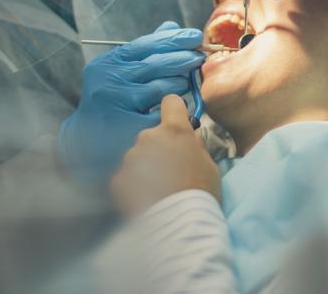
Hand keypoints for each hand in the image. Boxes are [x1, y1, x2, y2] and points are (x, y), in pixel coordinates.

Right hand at [57, 21, 204, 184]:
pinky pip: (162, 114)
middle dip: (183, 58)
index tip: (195, 35)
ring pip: (163, 89)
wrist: (90, 140)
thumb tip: (171, 26)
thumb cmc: (114, 98)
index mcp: (109, 62)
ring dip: (180, 84)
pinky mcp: (127, 127)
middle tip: (199, 57)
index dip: (174, 39)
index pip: (147, 44)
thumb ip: (146, 49)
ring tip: (185, 85)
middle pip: (157, 64)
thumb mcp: (122, 70)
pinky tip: (177, 109)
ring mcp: (116, 104)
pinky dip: (173, 110)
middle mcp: (109, 80)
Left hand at [111, 95, 220, 216]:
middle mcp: (149, 137)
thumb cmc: (201, 191)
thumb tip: (188, 139)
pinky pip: (127, 176)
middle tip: (170, 171)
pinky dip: (134, 186)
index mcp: (174, 130)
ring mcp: (131, 157)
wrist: (179, 224)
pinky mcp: (118, 179)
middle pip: (153, 135)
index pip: (170, 102)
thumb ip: (195, 145)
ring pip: (138, 156)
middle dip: (159, 148)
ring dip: (146, 167)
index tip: (177, 121)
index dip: (174, 110)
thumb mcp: (208, 163)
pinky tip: (145, 200)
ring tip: (158, 190)